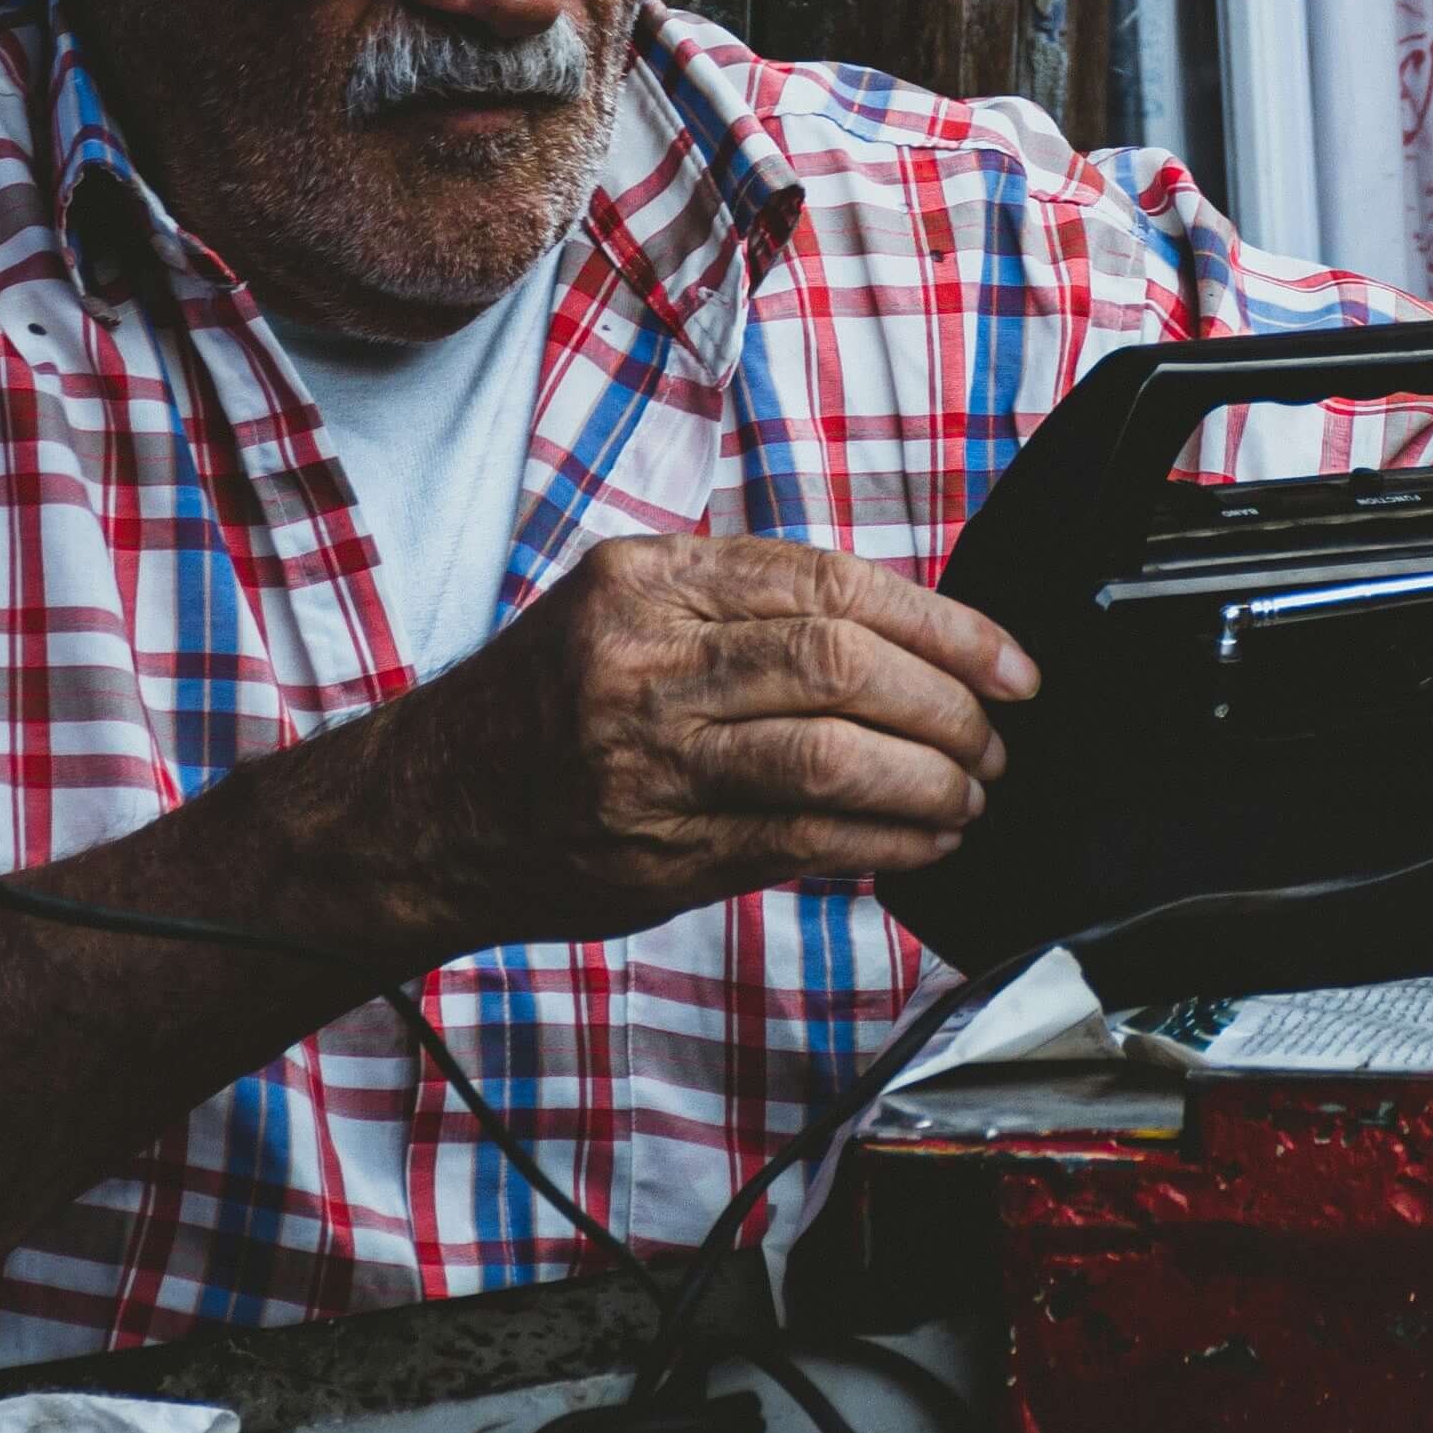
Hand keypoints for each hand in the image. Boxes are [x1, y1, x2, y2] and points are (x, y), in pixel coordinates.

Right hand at [407, 534, 1037, 947]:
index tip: (1010, 662)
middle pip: (840, 665)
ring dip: (930, 779)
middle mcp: (642, 661)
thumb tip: (917, 641)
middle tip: (996, 735)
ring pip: (831, 757)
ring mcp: (646, 760)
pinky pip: (803, 843)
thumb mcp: (627, 613)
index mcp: (647, 582)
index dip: (943, 625)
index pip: (830, 584)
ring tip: (972, 791)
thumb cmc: (545, 706)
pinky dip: (887, 842)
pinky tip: (925, 840)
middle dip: (948, 705)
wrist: (422, 812)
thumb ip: (750, 613)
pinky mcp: (656, 850)